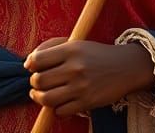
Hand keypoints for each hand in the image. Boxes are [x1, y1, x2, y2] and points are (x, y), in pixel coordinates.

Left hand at [23, 37, 154, 116]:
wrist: (127, 67)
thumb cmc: (96, 54)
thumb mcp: (76, 42)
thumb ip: (51, 47)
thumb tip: (28, 63)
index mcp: (71, 50)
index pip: (36, 60)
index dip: (30, 64)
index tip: (32, 67)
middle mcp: (75, 68)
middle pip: (38, 80)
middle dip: (34, 83)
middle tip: (39, 82)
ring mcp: (81, 87)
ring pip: (46, 99)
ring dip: (39, 97)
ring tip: (40, 94)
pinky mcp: (87, 102)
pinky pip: (61, 111)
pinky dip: (56, 108)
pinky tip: (60, 102)